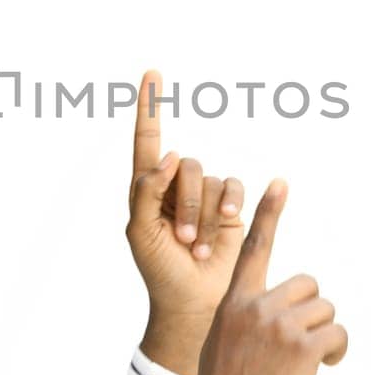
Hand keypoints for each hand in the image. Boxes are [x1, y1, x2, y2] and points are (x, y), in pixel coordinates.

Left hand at [126, 68, 245, 331]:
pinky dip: (231, 204)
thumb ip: (146, 189)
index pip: (148, 141)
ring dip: (203, 216)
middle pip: (187, 166)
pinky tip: (228, 221)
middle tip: (179, 239)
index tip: (151, 74)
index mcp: (148, 188)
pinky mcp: (231, 208)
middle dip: (185, 204)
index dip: (150, 108)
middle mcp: (177, 186)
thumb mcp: (139, 231)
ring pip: (211, 179)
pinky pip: (234, 188)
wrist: (191, 300)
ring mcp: (205, 197)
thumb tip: (170, 155)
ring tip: (196, 246)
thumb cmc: (159, 269)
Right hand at [189, 178, 347, 374]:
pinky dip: (337, 352)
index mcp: (236, 299)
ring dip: (324, 336)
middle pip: (308, 286)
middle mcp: (257, 305)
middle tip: (300, 345)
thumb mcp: (224, 338)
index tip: (281, 183)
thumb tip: (282, 313)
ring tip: (306, 362)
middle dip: (311, 313)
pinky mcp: (302, 347)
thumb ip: (248, 316)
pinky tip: (324, 367)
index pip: (254, 247)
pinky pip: (337, 335)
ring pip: (325, 311)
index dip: (269, 213)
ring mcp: (280, 324)